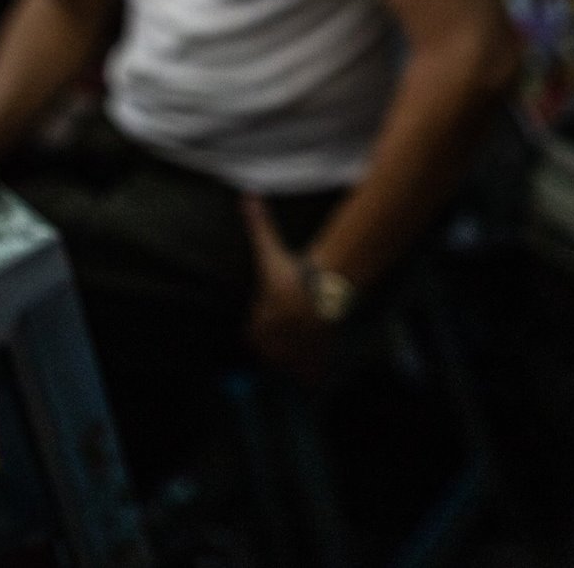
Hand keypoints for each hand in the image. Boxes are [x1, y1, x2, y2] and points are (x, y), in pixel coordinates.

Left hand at [241, 195, 333, 380]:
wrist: (327, 289)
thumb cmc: (295, 271)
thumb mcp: (271, 250)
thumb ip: (257, 223)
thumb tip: (246, 195)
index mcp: (257, 327)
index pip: (253, 333)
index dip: (266, 319)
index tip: (278, 308)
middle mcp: (271, 347)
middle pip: (271, 350)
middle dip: (280, 338)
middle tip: (294, 321)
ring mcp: (292, 359)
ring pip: (289, 365)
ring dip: (295, 355)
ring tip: (305, 336)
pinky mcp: (314, 366)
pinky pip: (310, 378)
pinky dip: (313, 374)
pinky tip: (317, 358)